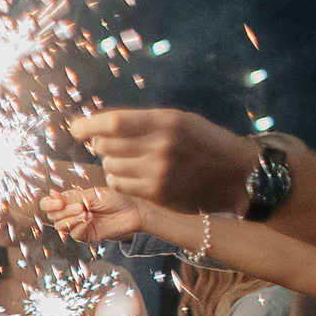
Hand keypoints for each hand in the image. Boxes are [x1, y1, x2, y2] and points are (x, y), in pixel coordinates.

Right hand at [40, 184, 150, 245]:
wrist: (132, 210)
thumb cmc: (115, 198)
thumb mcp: (91, 194)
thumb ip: (71, 197)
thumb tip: (52, 195)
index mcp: (70, 200)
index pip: (48, 204)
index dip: (49, 204)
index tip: (59, 202)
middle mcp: (71, 213)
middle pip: (52, 216)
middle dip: (64, 211)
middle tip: (81, 206)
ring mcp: (77, 225)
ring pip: (60, 226)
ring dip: (71, 219)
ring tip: (86, 212)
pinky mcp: (86, 236)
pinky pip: (74, 234)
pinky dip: (79, 226)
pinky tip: (90, 219)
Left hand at [68, 109, 256, 212]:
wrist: (240, 175)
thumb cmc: (206, 143)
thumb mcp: (181, 121)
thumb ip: (143, 122)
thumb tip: (98, 125)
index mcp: (167, 121)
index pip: (114, 123)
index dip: (88, 126)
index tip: (75, 129)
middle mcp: (161, 147)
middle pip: (105, 146)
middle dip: (103, 145)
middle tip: (118, 145)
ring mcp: (158, 173)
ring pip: (109, 168)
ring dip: (113, 164)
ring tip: (135, 161)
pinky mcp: (157, 195)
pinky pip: (120, 186)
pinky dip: (121, 181)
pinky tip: (137, 176)